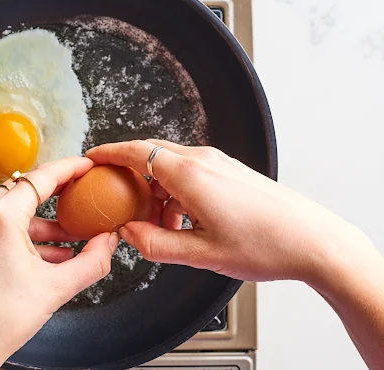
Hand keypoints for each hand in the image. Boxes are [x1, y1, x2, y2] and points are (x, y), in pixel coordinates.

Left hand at [0, 157, 117, 369]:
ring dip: (44, 222)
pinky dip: (26, 234)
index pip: (42, 177)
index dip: (69, 168)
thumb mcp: (56, 288)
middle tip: (83, 198)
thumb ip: (92, 262)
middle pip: (27, 190)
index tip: (85, 166)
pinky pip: (1, 225)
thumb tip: (107, 244)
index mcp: (0, 217)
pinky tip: (48, 254)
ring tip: (71, 239)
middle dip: (59, 197)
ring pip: (14, 209)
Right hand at [86, 139, 373, 283]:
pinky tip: (181, 221)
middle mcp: (203, 161)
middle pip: (151, 155)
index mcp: (189, 175)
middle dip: (128, 174)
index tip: (91, 158)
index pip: (136, 152)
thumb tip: (127, 233)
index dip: (109, 154)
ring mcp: (219, 164)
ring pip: (170, 166)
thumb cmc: (265, 246)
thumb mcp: (201, 255)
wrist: (315, 240)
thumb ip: (155, 244)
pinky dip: (174, 191)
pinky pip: (190, 173)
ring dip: (154, 189)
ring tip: (156, 225)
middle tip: (115, 198)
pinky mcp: (230, 172)